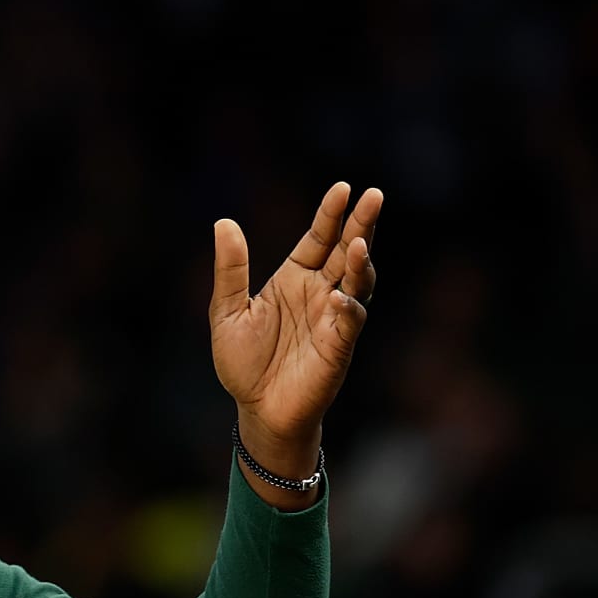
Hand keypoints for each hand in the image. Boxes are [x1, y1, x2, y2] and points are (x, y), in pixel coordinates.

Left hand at [210, 182, 382, 444]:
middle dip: (361, 224)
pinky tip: (340, 299)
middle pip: (345, 251)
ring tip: (358, 243)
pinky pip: (350, 322)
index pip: (318, 238)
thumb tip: (224, 222)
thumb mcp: (226, 312)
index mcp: (293, 278)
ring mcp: (333, 317)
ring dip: (360, 263)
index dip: (331, 214)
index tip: (343, 188)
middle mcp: (319, 292)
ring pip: (357, 282)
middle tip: (374, 195)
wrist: (257, 409)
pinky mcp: (339, 346)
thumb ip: (230, 270)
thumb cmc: (244, 363)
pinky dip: (348, 309)